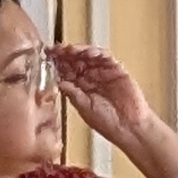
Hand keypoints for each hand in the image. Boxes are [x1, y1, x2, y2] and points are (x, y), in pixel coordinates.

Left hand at [50, 44, 177, 177]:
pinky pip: (107, 58)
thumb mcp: (84, 108)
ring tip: (71, 49)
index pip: (67, 71)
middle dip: (66, 54)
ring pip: (90, 57)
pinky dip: (98, 53)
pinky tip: (89, 52)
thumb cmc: (108, 123)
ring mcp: (104, 73)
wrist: (128, 128)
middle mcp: (91, 78)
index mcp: (81, 88)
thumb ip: (72, 93)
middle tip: (56, 49)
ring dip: (80, 51)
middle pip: (76, 61)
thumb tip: (59, 81)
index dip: (57, 62)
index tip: (48, 55)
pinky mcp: (117, 70)